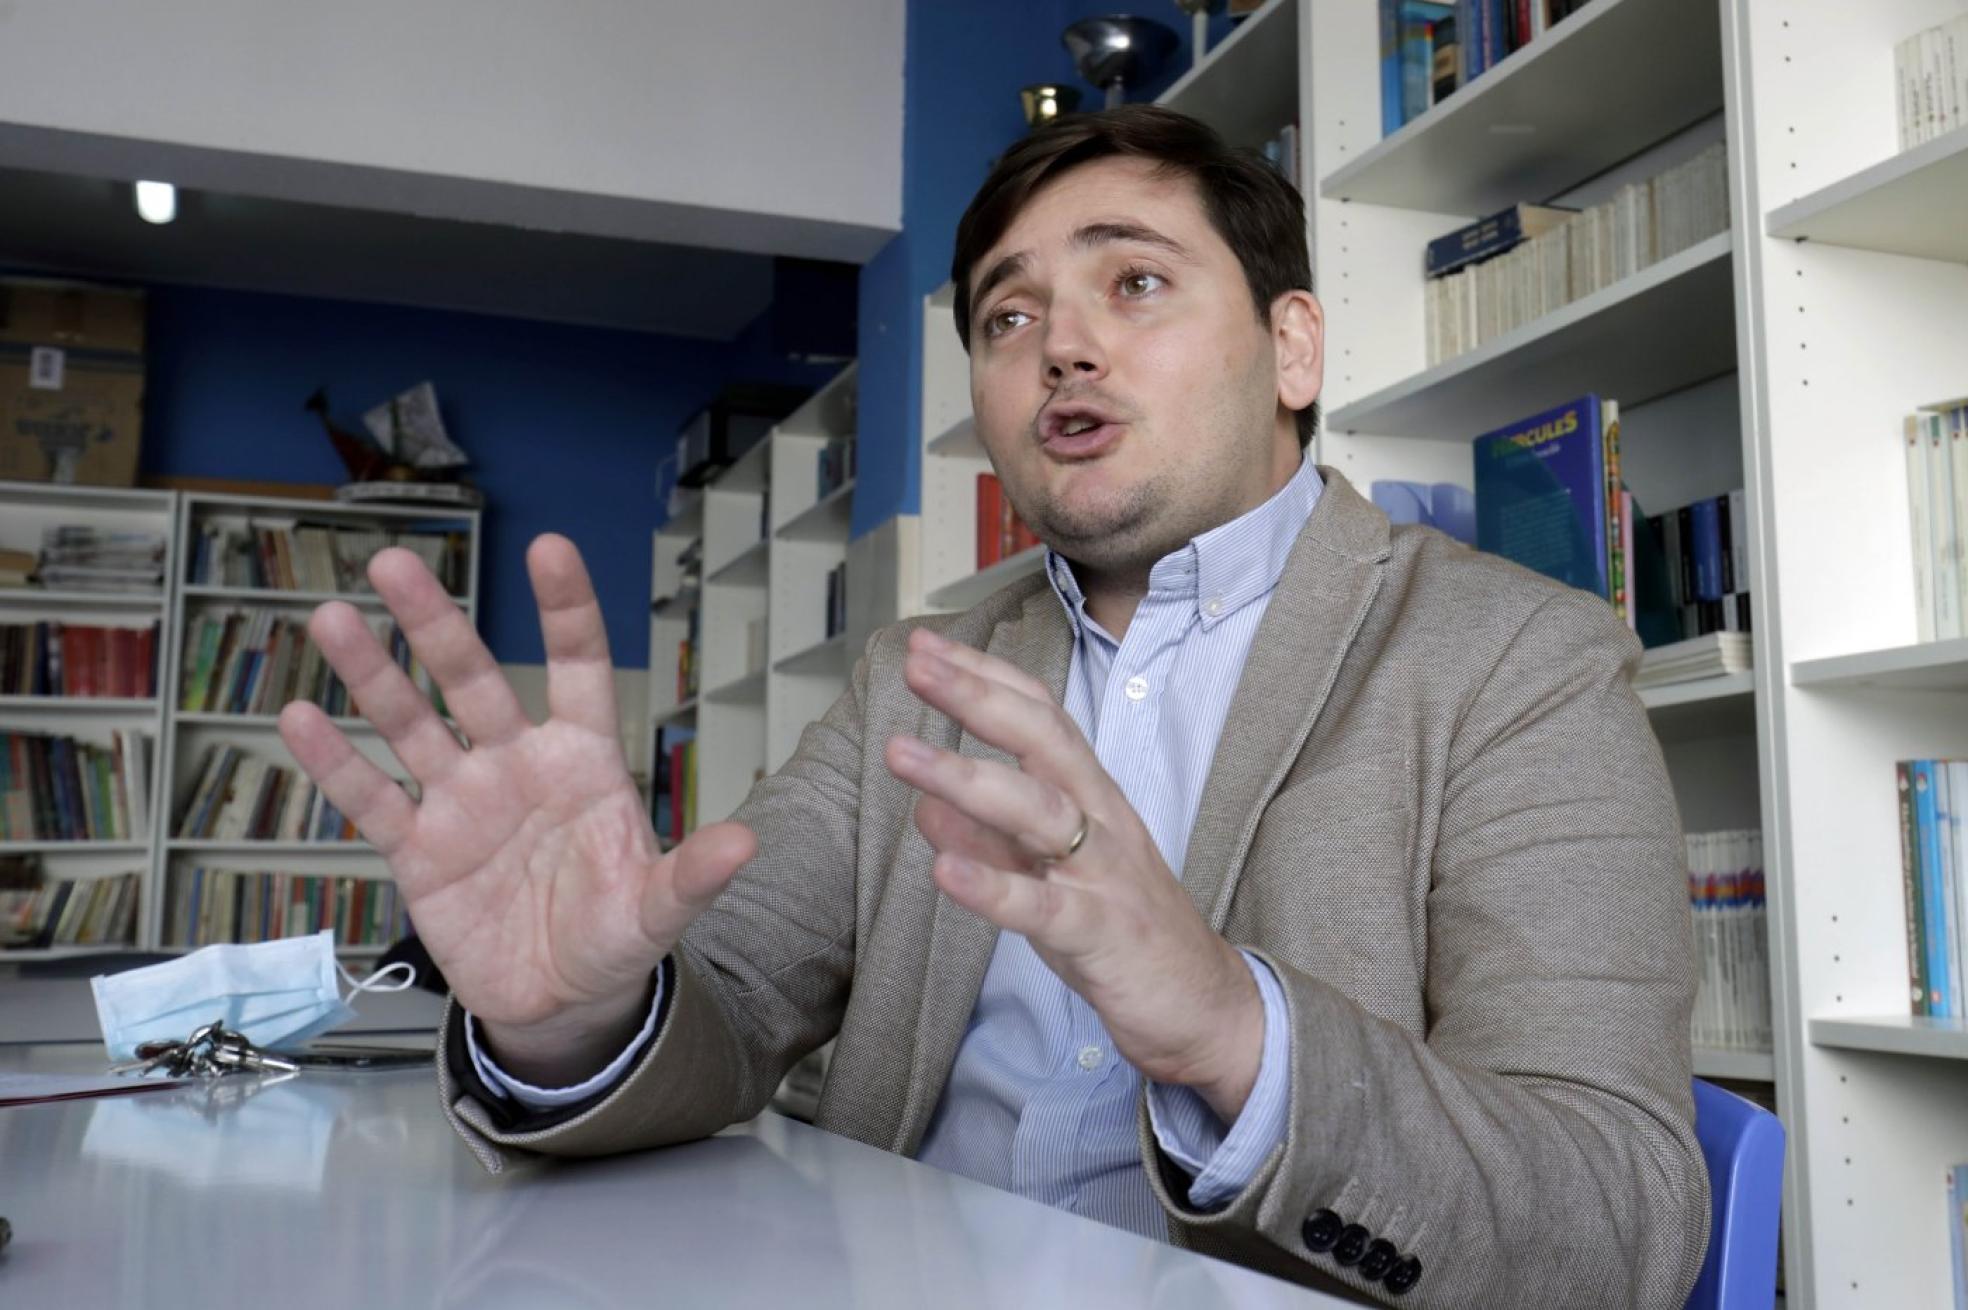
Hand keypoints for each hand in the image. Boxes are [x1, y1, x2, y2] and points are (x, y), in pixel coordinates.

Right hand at [278, 536, 754, 1081]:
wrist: (562, 1003)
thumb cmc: (615, 936)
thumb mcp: (659, 911)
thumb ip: (692, 875)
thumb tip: (746, 846)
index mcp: (584, 761)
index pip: (577, 668)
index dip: (565, 611)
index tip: (548, 547)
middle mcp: (517, 764)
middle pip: (471, 679)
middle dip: (435, 622)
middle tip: (391, 560)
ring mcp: (462, 803)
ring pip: (410, 724)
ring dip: (371, 675)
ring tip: (332, 618)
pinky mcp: (419, 852)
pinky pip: (371, 800)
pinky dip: (335, 763)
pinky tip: (295, 716)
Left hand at [882, 627, 1263, 1121]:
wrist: (1208, 1010)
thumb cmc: (1124, 934)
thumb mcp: (1053, 879)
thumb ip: (993, 843)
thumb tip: (927, 809)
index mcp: (1092, 799)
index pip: (1040, 717)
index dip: (986, 677)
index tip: (927, 644)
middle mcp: (1102, 821)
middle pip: (1043, 740)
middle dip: (977, 697)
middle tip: (917, 663)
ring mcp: (1105, 875)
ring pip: (1038, 811)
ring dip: (965, 777)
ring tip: (902, 754)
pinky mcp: (1102, 935)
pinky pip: (1043, 907)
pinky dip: (992, 886)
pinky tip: (942, 871)